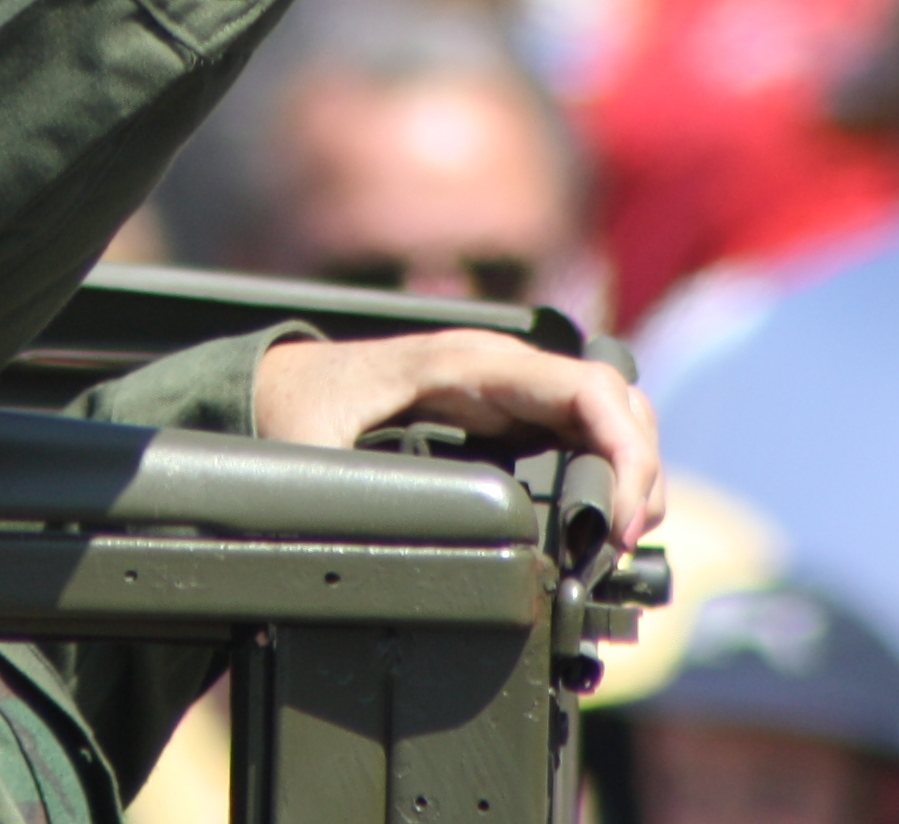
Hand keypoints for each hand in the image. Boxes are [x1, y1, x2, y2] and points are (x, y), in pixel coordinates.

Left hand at [254, 329, 665, 548]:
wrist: (273, 387)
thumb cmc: (293, 411)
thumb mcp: (313, 453)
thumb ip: (353, 494)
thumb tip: (394, 546)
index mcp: (464, 365)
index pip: (585, 389)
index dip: (623, 455)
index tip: (616, 527)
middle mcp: (495, 368)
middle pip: (613, 400)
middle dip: (639, 471)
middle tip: (620, 545)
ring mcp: (503, 387)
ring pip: (606, 413)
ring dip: (631, 472)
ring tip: (617, 539)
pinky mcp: (501, 413)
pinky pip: (578, 429)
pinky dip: (606, 471)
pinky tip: (599, 522)